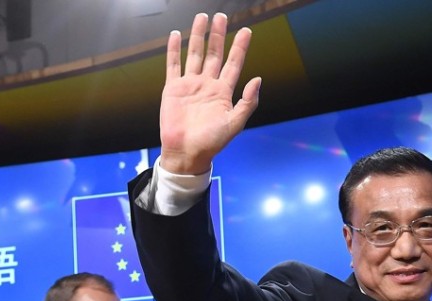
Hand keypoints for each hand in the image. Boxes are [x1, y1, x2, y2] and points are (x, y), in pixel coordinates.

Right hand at [159, 12, 260, 174]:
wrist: (186, 153)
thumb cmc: (211, 143)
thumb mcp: (235, 124)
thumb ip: (247, 103)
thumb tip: (258, 80)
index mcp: (223, 92)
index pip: (234, 64)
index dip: (240, 47)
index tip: (246, 31)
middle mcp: (207, 85)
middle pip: (214, 54)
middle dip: (218, 35)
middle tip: (221, 16)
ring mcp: (190, 85)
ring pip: (194, 54)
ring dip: (198, 36)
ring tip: (202, 18)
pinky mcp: (173, 88)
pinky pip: (173, 65)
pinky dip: (173, 50)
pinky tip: (175, 35)